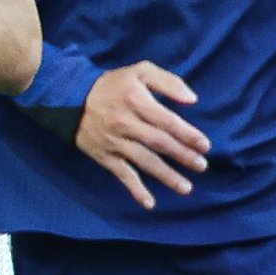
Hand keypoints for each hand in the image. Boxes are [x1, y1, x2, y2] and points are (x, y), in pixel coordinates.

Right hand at [75, 62, 209, 210]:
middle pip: (159, 143)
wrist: (70, 98)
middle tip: (201, 166)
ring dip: (166, 176)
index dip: (187, 134)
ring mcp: (115, 142)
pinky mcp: (105, 156)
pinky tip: (150, 203)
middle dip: (182, 156)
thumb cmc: (112, 85)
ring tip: (186, 187)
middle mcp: (126, 123)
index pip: (167, 121)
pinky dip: (136, 190)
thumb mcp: (139, 71)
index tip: (205, 145)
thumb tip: (192, 100)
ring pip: (144, 162)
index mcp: (136, 101)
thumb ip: (167, 82)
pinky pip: (122, 175)